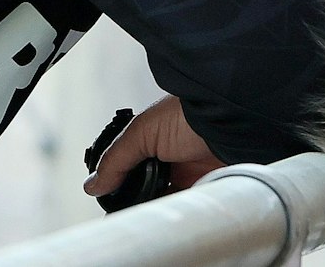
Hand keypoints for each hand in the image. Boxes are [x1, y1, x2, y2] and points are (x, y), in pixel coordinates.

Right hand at [83, 95, 225, 195]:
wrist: (230, 120)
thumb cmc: (190, 114)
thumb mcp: (142, 132)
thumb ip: (116, 158)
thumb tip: (93, 184)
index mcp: (154, 136)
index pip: (128, 164)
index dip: (117, 179)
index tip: (108, 194)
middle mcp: (170, 153)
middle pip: (144, 183)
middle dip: (134, 194)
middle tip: (122, 207)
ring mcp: (188, 169)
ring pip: (162, 196)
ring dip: (152, 202)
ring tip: (141, 208)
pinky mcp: (203, 183)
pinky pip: (182, 203)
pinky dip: (171, 208)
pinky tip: (162, 209)